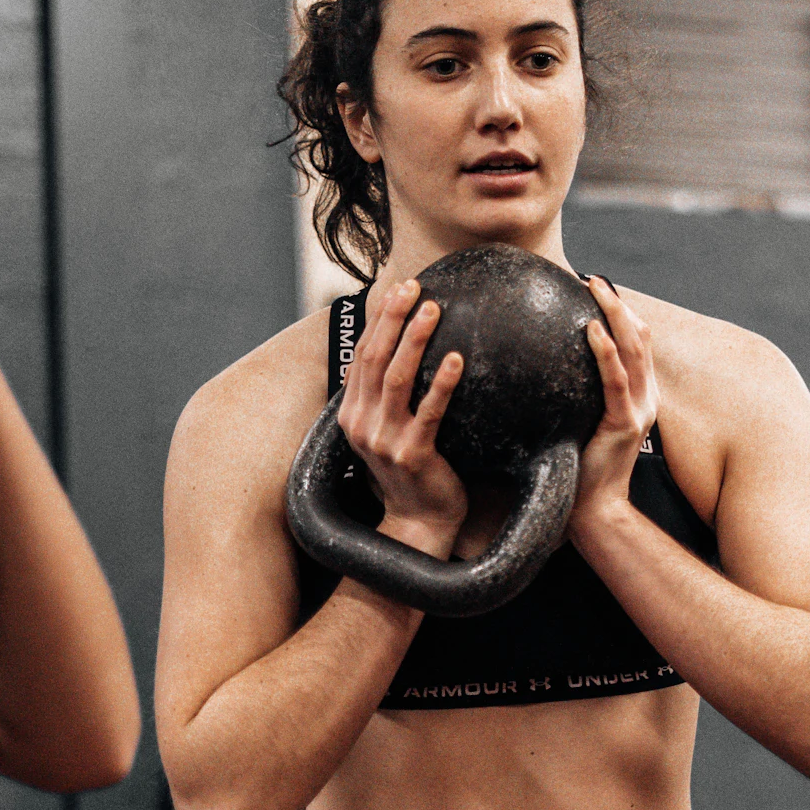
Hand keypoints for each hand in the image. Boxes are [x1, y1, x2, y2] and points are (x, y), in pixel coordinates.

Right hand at [338, 278, 468, 556]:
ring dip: (415, 339)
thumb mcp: (389, 431)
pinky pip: (429, 412)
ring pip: (396, 378)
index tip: (399, 289)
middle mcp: (362, 423)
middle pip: (375, 358)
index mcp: (353, 414)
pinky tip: (456, 360)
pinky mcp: (413, 454)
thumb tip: (404, 353)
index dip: (380, 319)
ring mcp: (385, 440)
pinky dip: (441, 383)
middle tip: (415, 286)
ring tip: (433, 310)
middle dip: (394, 317)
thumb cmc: (412, 472)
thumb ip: (389, 397)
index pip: (363, 355)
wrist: (418, 522)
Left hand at [571, 277, 658, 536]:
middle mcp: (646, 399)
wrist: (594, 510)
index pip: (637, 345)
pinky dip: (605, 351)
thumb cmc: (580, 469)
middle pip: (640, 337)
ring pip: (634, 349)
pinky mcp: (625, 423)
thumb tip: (546, 370)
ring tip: (596, 287)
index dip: (622, 314)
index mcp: (639, 397)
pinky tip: (590, 328)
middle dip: (619, 303)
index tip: (598, 289)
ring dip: (615, 313)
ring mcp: (640, 410)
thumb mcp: (581, 423)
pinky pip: (616, 379)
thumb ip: (577, 396)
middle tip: (595, 278)